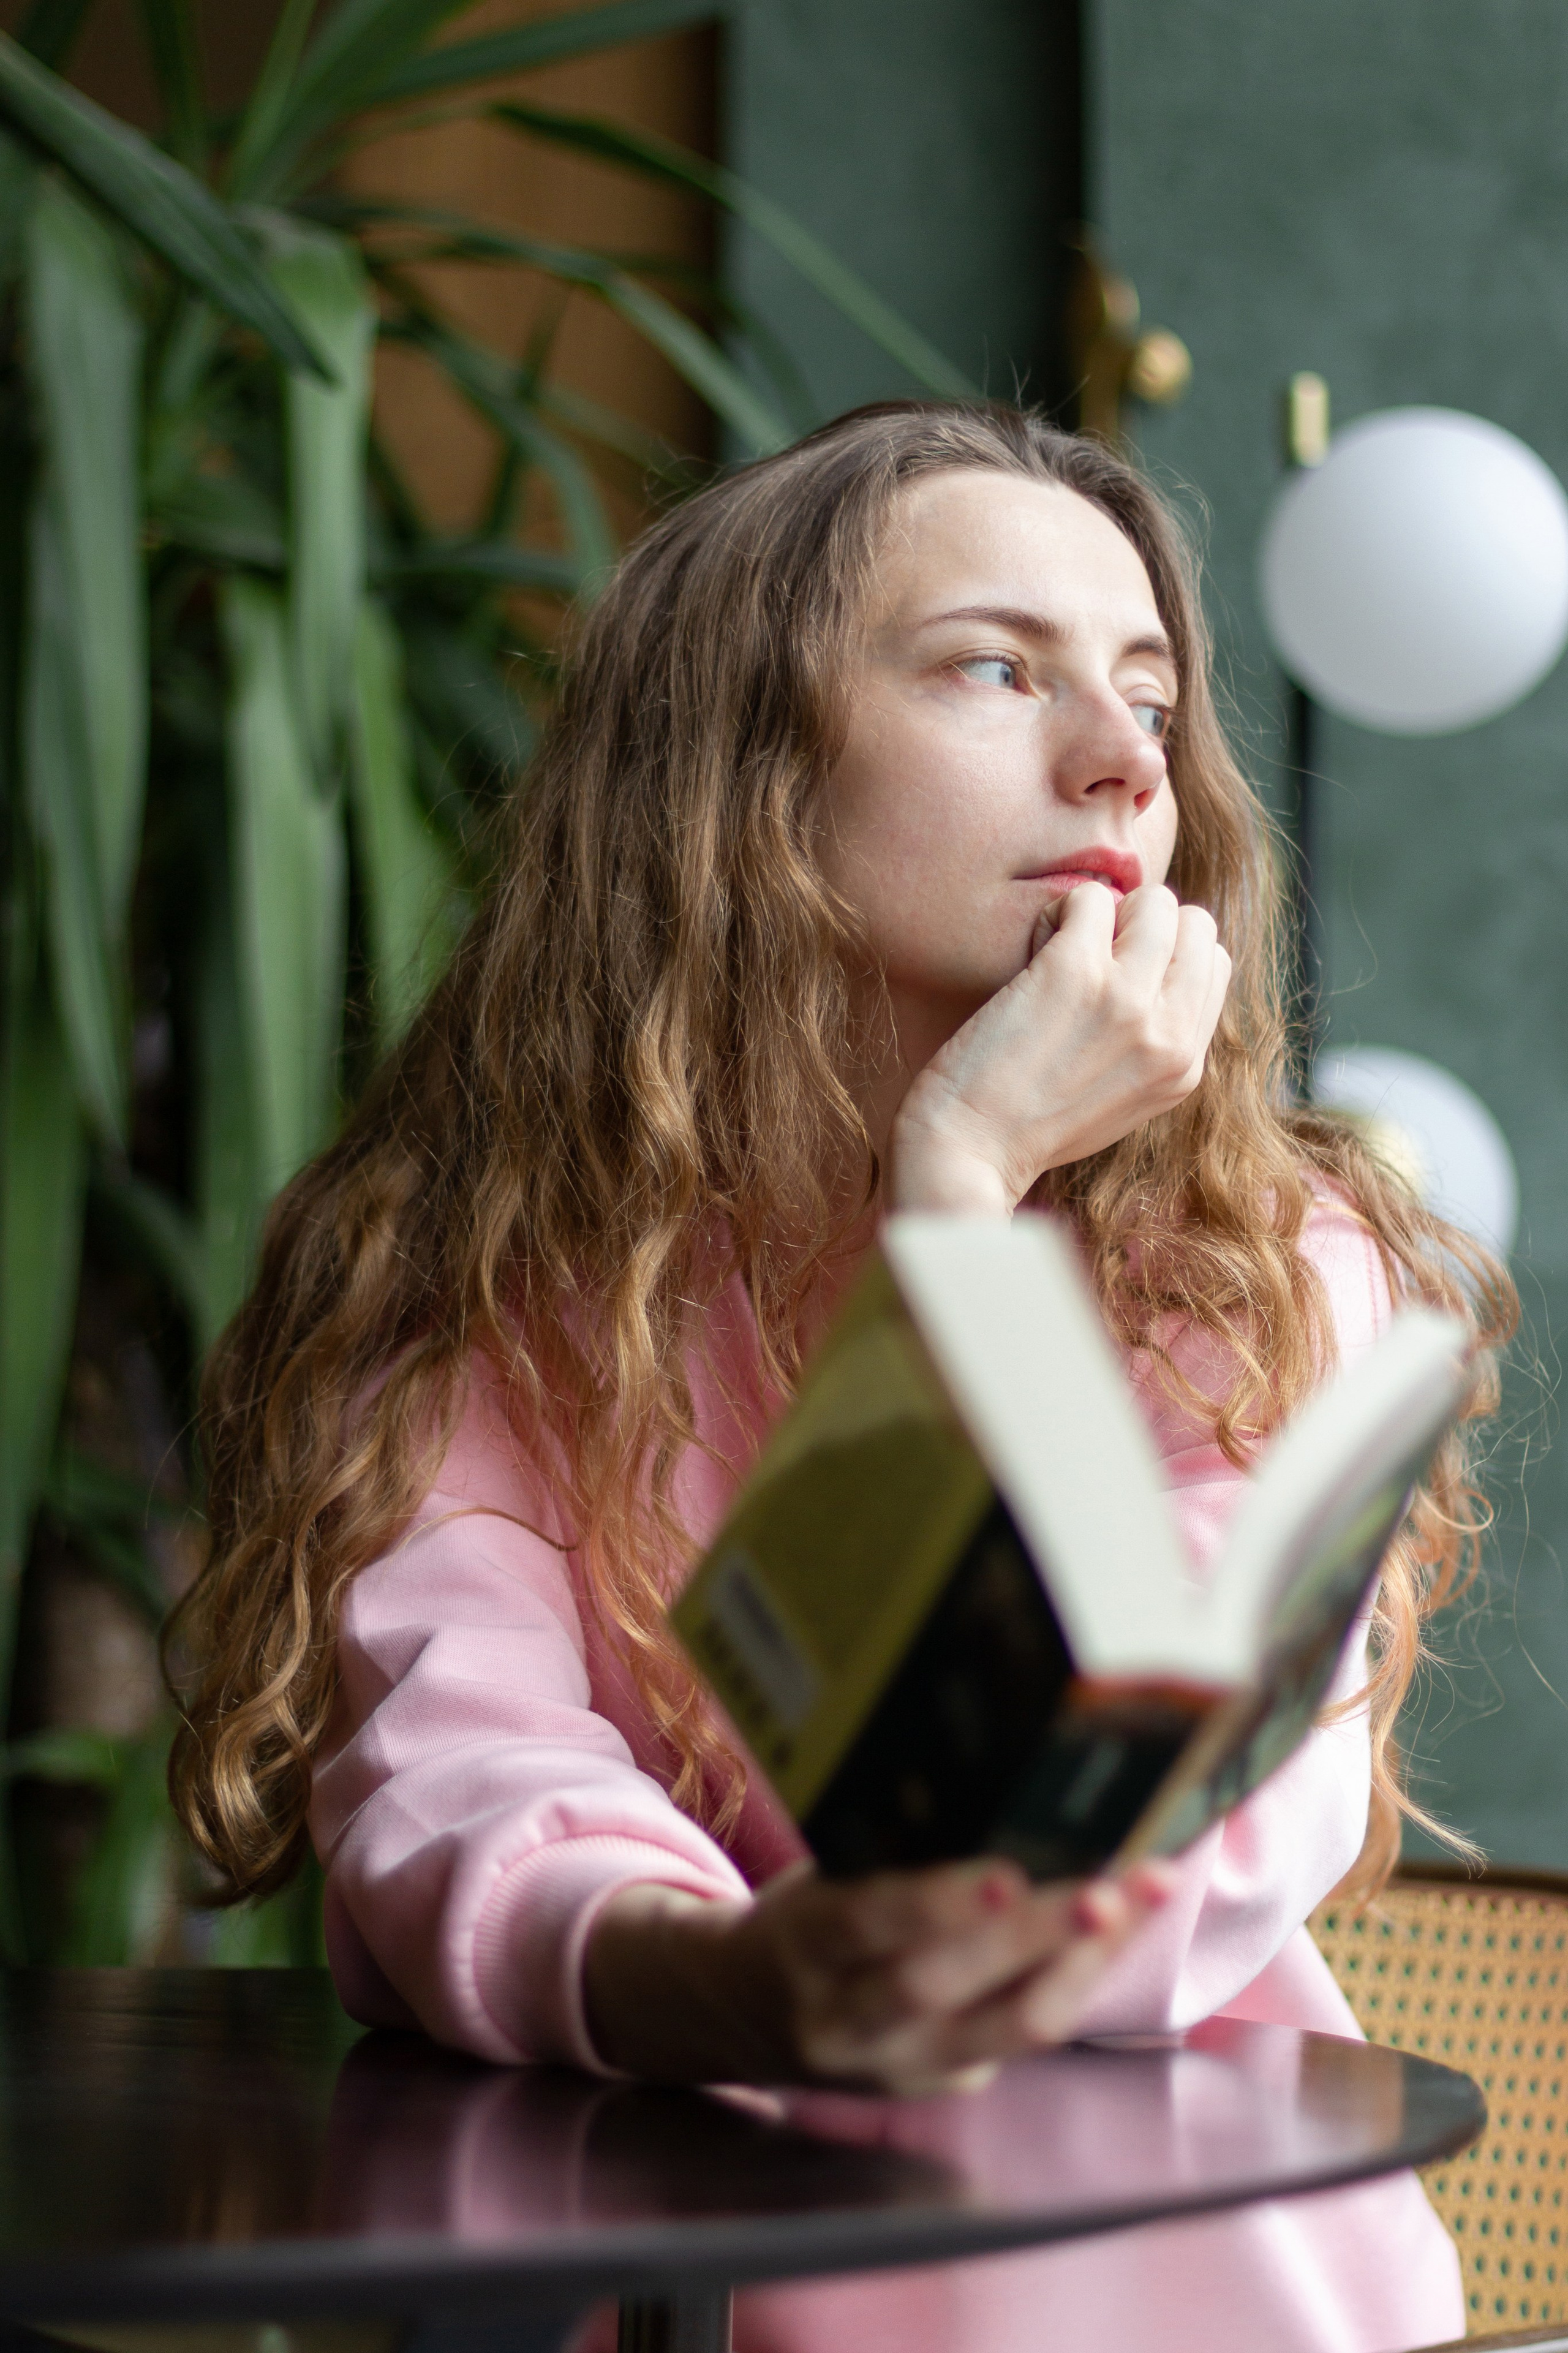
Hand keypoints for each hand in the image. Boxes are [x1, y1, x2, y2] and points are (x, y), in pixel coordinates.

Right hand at [583, 1854, 1173, 2092]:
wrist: (738, 2015)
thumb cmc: (796, 1918)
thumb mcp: (813, 1876)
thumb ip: (882, 1853)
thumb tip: (990, 1776)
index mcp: (804, 1947)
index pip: (868, 1925)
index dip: (935, 1904)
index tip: (1005, 1870)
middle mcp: (852, 2020)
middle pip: (946, 1983)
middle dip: (1034, 1933)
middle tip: (1109, 1886)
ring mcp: (906, 2064)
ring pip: (1006, 2024)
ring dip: (1084, 1959)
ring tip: (1145, 1897)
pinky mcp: (947, 2083)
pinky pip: (1025, 2037)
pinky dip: (1080, 1978)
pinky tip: (1127, 1928)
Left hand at [888, 882, 1231, 1215]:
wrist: (968, 1149)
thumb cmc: (1026, 1124)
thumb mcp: (1123, 1101)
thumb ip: (1152, 1046)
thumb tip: (1158, 978)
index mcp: (1184, 1066)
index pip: (1213, 966)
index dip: (1167, 954)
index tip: (1120, 974)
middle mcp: (1168, 1033)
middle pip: (1196, 925)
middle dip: (1146, 923)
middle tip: (1094, 957)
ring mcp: (1127, 999)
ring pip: (1155, 901)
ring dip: (1108, 911)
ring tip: (1064, 949)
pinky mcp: (1075, 973)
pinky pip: (1090, 897)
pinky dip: (1058, 911)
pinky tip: (1033, 950)